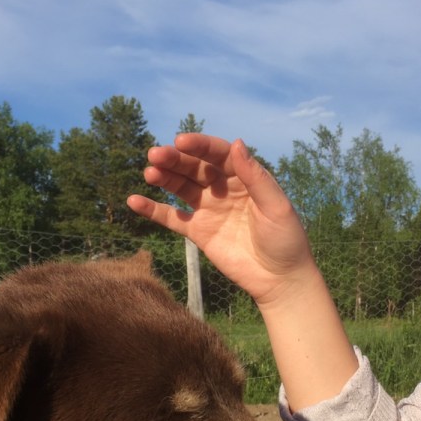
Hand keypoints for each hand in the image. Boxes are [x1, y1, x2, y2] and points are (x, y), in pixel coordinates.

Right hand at [127, 133, 316, 306]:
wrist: (279, 279)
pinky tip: (135, 201)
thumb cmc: (286, 240)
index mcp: (244, 177)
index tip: (180, 141)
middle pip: (195, 168)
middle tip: (154, 154)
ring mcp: (209, 209)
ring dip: (164, 178)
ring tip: (149, 172)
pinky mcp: (198, 232)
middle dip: (175, 159)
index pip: (218, 154)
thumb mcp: (276, 206)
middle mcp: (223, 188)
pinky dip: (153, 210)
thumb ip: (255, 177)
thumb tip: (236, 143)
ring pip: (180, 187)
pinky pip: (172, 218)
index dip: (200, 146)